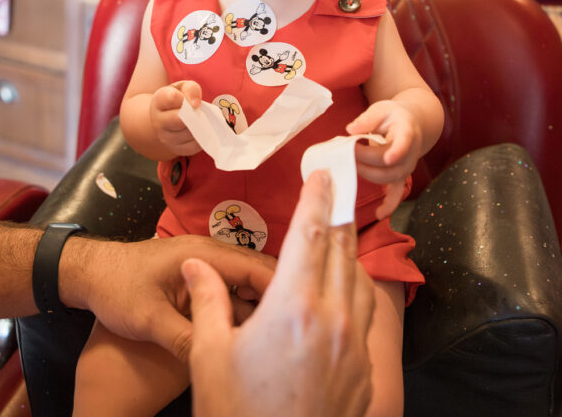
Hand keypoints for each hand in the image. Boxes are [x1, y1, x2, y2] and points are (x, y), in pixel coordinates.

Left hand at [61, 233, 274, 362]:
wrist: (91, 272)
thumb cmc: (117, 288)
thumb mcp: (149, 320)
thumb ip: (185, 338)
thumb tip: (217, 363)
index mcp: (202, 255)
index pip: (256, 267)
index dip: (282, 289)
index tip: (301, 316)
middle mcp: (209, 252)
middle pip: (256, 272)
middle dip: (276, 297)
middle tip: (294, 329)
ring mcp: (203, 262)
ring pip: (244, 281)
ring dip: (259, 302)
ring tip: (277, 332)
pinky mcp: (196, 273)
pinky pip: (229, 286)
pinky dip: (241, 304)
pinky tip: (248, 329)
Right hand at [150, 80, 202, 155]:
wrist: (168, 119)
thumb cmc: (178, 99)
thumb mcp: (183, 88)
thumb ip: (190, 89)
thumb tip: (195, 104)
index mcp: (158, 101)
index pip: (171, 98)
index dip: (185, 98)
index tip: (191, 100)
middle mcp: (158, 121)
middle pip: (179, 119)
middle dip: (193, 114)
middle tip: (198, 112)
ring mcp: (166, 138)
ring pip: (189, 133)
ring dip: (199, 126)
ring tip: (200, 119)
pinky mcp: (177, 149)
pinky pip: (194, 145)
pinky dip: (202, 137)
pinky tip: (200, 130)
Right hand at [183, 171, 374, 416]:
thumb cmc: (235, 413)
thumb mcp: (209, 356)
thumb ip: (209, 302)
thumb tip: (195, 266)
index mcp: (294, 307)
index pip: (311, 234)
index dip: (317, 197)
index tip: (323, 170)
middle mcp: (333, 319)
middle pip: (340, 251)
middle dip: (335, 216)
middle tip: (332, 190)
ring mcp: (354, 348)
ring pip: (359, 282)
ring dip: (348, 252)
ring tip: (335, 235)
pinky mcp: (364, 375)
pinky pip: (365, 317)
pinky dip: (356, 292)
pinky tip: (342, 293)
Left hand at [347, 100, 422, 218]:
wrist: (412, 125)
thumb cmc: (393, 115)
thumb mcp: (382, 108)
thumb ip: (367, 119)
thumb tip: (350, 130)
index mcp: (407, 131)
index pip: (404, 142)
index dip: (397, 151)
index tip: (388, 157)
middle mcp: (410, 153)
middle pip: (388, 163)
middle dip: (365, 160)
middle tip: (347, 151)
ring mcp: (406, 167)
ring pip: (388, 178)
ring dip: (366, 174)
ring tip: (350, 164)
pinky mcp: (401, 176)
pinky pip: (397, 193)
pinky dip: (389, 205)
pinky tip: (379, 214)